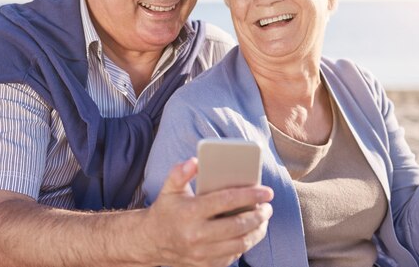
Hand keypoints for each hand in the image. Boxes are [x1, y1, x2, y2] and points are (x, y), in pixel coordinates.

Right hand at [143, 158, 272, 266]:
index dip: (249, 195)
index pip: (226, 201)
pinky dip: (244, 244)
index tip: (266, 191)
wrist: (151, 241)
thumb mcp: (169, 188)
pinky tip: (249, 233)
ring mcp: (201, 253)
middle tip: (268, 207)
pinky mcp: (204, 265)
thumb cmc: (166, 210)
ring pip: (240, 244)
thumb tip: (195, 162)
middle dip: (259, 215)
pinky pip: (232, 256)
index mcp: (189, 212)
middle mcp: (196, 234)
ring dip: (257, 231)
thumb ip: (180, 173)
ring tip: (263, 220)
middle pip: (238, 225)